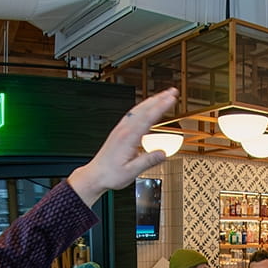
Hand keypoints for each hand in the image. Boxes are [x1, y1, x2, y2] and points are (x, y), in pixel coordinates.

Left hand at [67, 89, 178, 205]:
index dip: (161, 107)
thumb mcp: (131, 171)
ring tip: (162, 95)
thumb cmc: (111, 174)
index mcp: (128, 138)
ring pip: (137, 109)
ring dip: (151, 101)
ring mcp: (120, 129)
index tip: (171, 99)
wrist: (95, 175)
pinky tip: (145, 107)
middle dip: (159, 99)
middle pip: (144, 109)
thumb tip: (163, 153)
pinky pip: (132, 114)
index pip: (148, 118)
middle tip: (172, 91)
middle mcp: (123, 130)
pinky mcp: (118, 131)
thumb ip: (148, 161)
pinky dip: (142, 107)